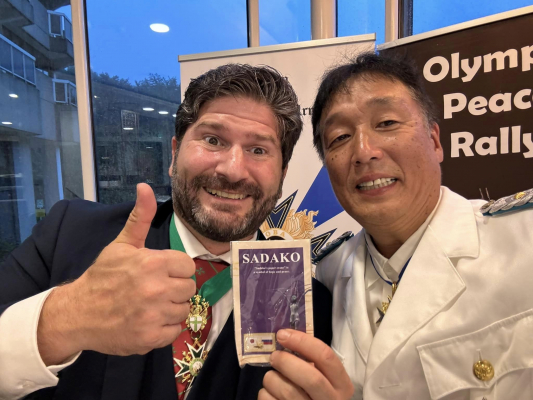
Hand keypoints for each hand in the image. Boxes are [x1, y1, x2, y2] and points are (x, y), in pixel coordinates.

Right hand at [37, 183, 195, 364]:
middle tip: (155, 290)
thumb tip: (145, 186)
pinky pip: (175, 331)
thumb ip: (140, 217)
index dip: (176, 269)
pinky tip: (148, 321)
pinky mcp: (150, 338)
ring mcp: (154, 315)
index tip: (161, 272)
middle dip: (175, 288)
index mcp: (152, 263)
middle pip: (189, 288)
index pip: (188, 266)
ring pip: (183, 310)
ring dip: (171, 309)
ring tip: (151, 305)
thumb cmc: (102, 276)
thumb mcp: (121, 244)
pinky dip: (164, 328)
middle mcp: (156, 289)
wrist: (77, 313)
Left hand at [259, 329, 353, 399]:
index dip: (302, 341)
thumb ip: (311, 361)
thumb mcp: (324, 377)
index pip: (326, 356)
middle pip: (310, 377)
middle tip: (274, 356)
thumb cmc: (315, 392)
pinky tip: (271, 392)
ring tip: (272, 377)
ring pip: (287, 391)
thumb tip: (285, 338)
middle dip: (286, 361)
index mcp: (341, 385)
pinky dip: (265, 393)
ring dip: (272, 378)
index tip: (283, 334)